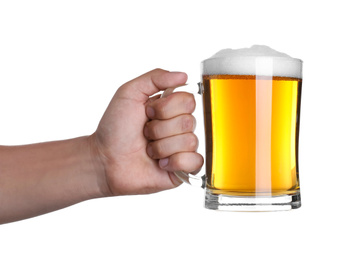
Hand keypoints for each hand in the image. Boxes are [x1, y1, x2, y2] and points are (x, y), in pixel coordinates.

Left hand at [91, 69, 203, 195]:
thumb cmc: (114, 128)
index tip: (147, 113)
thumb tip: (184, 76)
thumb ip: (155, 78)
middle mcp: (178, 126)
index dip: (166, 108)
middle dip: (160, 129)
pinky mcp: (182, 168)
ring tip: (148, 150)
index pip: (188, 100)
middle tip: (145, 134)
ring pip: (190, 141)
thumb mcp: (129, 93)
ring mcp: (181, 148)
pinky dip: (175, 162)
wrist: (105, 160)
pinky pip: (196, 161)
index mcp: (170, 108)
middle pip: (189, 121)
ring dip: (162, 146)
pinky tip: (160, 164)